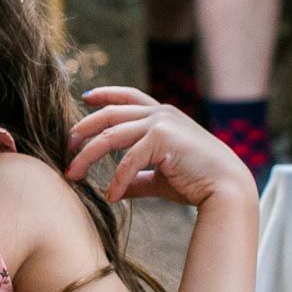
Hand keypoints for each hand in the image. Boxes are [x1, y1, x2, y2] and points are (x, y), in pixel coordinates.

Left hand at [66, 87, 255, 205]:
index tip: (84, 98)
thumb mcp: (158, 176)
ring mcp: (161, 122)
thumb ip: (135, 177)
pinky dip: (116, 180)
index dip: (105, 94)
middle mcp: (161, 113)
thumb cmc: (196, 182)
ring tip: (72, 175)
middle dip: (81, 130)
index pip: (128, 95)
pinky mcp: (162, 138)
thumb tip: (114, 190)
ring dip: (86, 157)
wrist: (227, 189)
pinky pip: (127, 160)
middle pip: (108, 114)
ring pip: (109, 136)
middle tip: (64, 148)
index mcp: (162, 115)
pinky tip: (111, 197)